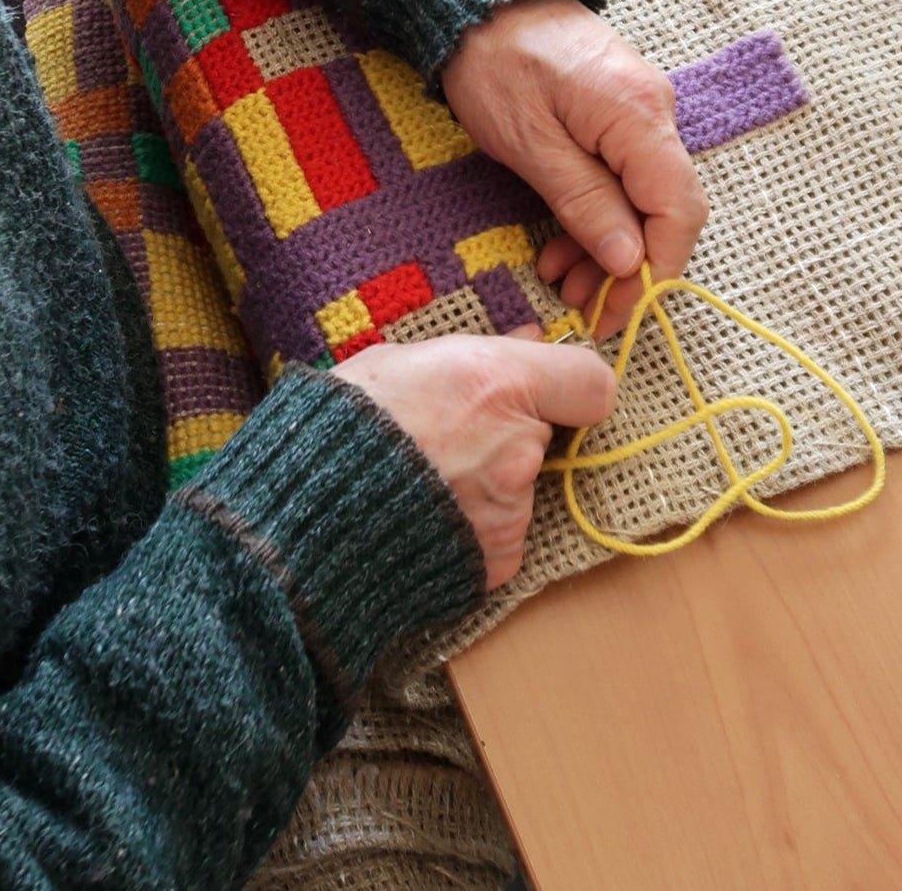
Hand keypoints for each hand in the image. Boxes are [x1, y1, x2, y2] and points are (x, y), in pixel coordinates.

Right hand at [338, 332, 615, 587]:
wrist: (309, 513)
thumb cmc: (346, 422)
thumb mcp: (404, 358)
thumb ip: (476, 354)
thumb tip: (526, 341)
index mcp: (500, 384)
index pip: (593, 383)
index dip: (570, 387)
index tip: (544, 391)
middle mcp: (518, 447)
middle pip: (544, 435)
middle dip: (508, 434)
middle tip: (448, 436)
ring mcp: (511, 510)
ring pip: (519, 487)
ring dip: (486, 483)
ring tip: (423, 480)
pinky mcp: (496, 559)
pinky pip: (500, 535)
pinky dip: (472, 528)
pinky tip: (426, 515)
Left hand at [441, 0, 707, 338]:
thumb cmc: (495, 63)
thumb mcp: (530, 143)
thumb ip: (584, 202)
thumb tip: (631, 262)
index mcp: (639, 116)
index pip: (679, 211)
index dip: (656, 271)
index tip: (618, 311)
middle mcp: (654, 111)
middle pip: (665, 210)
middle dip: (627, 267)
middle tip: (580, 306)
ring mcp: (638, 109)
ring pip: (641, 197)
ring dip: (607, 245)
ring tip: (559, 278)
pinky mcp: (617, 111)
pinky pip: (623, 174)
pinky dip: (597, 213)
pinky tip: (561, 242)